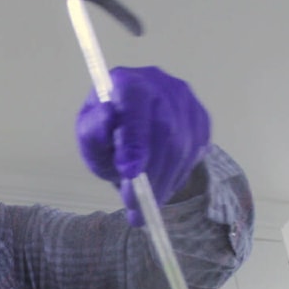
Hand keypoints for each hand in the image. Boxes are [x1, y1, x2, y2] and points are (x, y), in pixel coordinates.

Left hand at [76, 66, 210, 225]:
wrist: (127, 126)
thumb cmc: (104, 132)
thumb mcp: (88, 135)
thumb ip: (93, 131)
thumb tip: (107, 118)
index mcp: (128, 82)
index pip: (137, 105)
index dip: (136, 139)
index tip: (129, 173)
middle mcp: (162, 84)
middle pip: (166, 131)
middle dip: (151, 174)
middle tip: (136, 206)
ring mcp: (186, 101)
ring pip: (184, 146)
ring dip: (165, 182)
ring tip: (145, 205)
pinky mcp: (201, 119)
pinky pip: (195, 152)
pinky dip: (178, 176)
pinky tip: (161, 186)